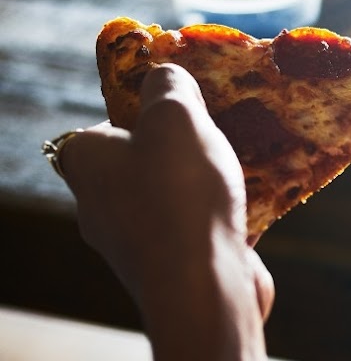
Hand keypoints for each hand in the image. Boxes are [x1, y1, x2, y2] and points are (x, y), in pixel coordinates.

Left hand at [57, 64, 272, 341]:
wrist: (203, 285)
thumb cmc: (181, 194)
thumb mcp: (176, 116)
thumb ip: (169, 85)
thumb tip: (165, 75)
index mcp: (87, 164)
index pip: (99, 129)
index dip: (136, 115)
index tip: (178, 109)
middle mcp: (100, 205)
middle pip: (139, 163)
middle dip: (178, 148)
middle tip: (218, 131)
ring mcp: (135, 242)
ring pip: (170, 197)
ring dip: (203, 182)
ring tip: (244, 165)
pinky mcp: (172, 268)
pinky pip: (195, 229)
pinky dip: (219, 216)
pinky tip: (253, 205)